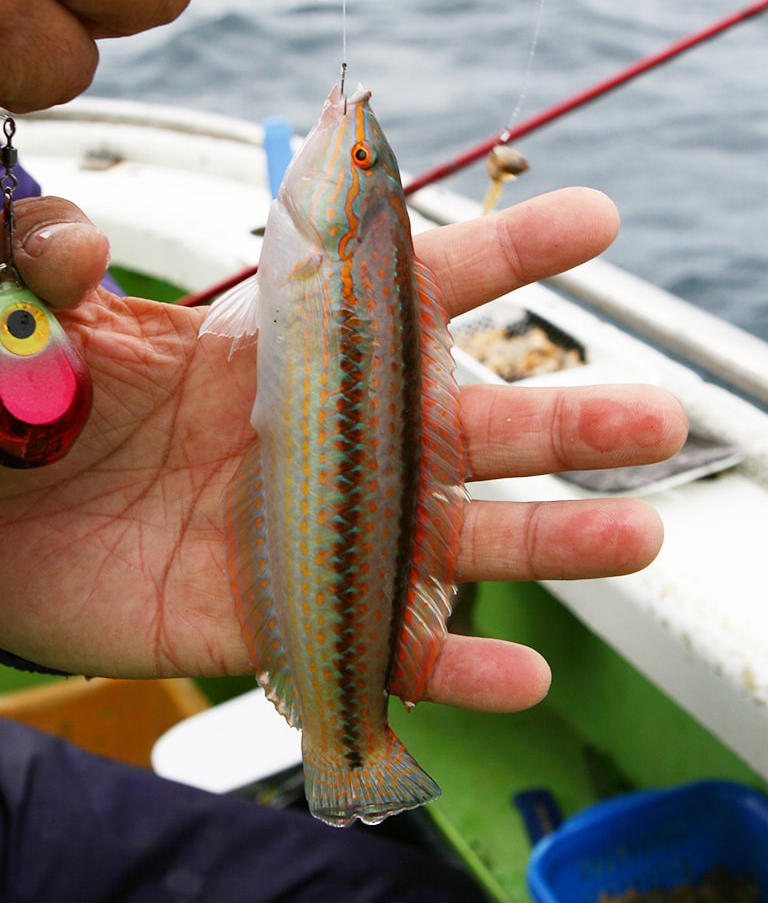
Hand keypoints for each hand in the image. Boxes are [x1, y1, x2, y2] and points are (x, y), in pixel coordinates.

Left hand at [0, 188, 685, 710]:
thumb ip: (58, 262)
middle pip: (463, 425)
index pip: (406, 290)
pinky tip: (523, 678)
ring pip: (449, 538)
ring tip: (636, 540)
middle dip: (564, 419)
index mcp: (281, 351)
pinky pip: (379, 648)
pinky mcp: (276, 620)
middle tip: (656, 415)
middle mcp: (323, 441)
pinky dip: (448, 667)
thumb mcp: (43, 320)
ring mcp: (312, 533)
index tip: (594, 224)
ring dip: (548, 540)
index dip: (502, 254)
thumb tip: (80, 238)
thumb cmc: (28, 408)